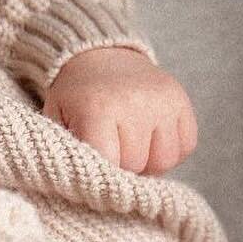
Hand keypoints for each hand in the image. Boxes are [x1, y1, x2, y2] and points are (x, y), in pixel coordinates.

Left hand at [45, 48, 196, 173]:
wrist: (100, 55)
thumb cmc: (75, 96)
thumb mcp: (56, 119)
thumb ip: (68, 151)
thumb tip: (86, 186)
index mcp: (98, 109)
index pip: (109, 164)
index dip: (101, 173)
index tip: (93, 167)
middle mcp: (135, 103)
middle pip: (136, 165)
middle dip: (122, 168)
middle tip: (110, 153)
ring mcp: (163, 101)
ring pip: (164, 161)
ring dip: (148, 163)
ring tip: (130, 148)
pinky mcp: (182, 100)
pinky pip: (186, 146)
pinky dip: (170, 151)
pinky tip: (150, 140)